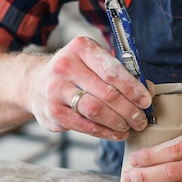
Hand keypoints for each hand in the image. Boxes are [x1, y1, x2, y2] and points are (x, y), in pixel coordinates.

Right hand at [28, 36, 153, 139]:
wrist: (34, 82)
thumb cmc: (74, 72)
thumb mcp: (93, 62)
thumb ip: (120, 73)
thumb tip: (147, 90)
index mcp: (81, 48)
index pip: (112, 71)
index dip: (133, 88)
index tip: (146, 100)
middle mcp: (65, 66)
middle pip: (107, 93)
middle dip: (129, 110)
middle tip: (141, 119)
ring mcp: (56, 90)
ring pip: (95, 111)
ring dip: (118, 122)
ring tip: (130, 126)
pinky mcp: (52, 112)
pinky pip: (84, 126)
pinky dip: (104, 132)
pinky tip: (116, 133)